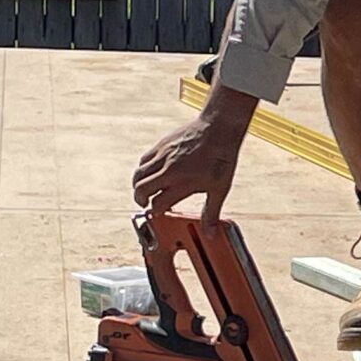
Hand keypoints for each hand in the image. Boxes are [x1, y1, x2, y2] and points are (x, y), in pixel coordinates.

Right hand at [132, 88, 253, 218]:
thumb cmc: (221, 158)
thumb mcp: (219, 189)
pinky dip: (143, 170)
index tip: (159, 213)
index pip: (158, 204)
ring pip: (138, 175)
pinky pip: (144, 160)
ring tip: (145, 190)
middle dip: (140, 201)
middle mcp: (168, 170)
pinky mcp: (161, 145)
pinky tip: (151, 173)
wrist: (218, 127)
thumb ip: (212, 212)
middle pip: (141, 190)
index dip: (156, 212)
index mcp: (182, 183)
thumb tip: (211, 233)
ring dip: (138, 186)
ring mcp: (162, 156)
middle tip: (146, 204)